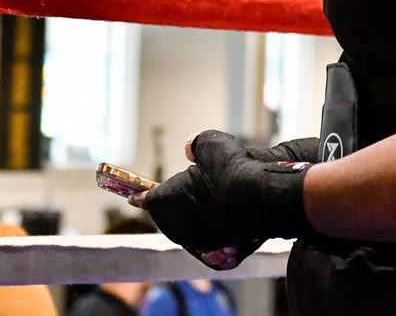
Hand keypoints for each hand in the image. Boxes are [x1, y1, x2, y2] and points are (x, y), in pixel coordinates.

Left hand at [139, 130, 313, 255]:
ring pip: (187, 227)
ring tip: (210, 200)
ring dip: (192, 215)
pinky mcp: (216, 251)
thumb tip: (190, 148)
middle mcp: (176, 225)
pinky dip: (209, 228)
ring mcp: (196, 240)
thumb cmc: (232, 170)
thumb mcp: (210, 144)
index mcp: (166, 200)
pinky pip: (206, 239)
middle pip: (168, 214)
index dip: (140, 196)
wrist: (263, 199)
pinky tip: (221, 217)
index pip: (147, 198)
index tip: (132, 198)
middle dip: (174, 203)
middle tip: (187, 190)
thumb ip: (195, 144)